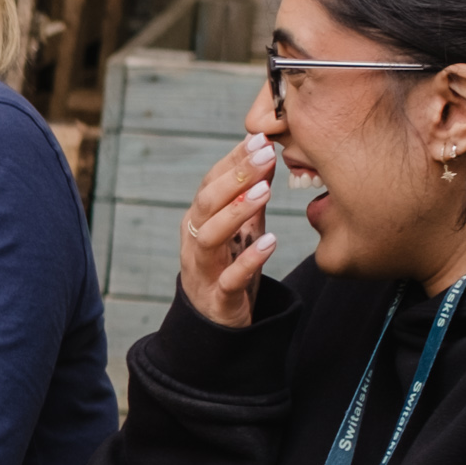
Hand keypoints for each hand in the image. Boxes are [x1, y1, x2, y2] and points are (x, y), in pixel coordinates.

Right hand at [179, 134, 281, 327]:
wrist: (215, 325)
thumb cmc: (228, 268)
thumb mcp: (241, 228)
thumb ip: (250, 195)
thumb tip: (265, 152)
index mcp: (198, 221)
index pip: (211, 183)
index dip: (234, 160)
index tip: (260, 139)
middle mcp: (194, 242)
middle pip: (206, 204)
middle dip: (235, 177)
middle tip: (264, 155)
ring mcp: (203, 270)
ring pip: (210, 237)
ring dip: (237, 212)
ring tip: (266, 192)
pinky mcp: (217, 298)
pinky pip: (229, 278)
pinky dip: (248, 260)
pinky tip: (271, 242)